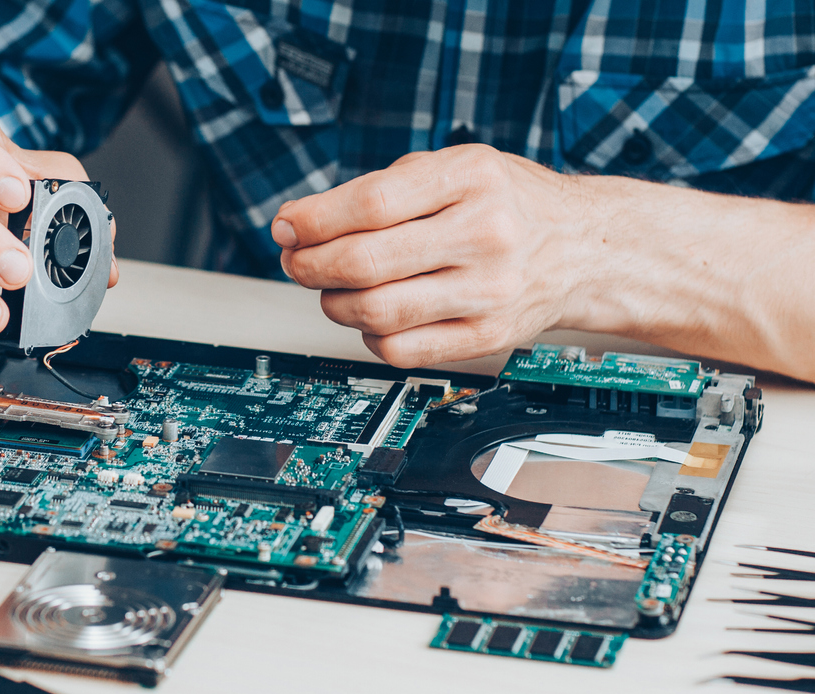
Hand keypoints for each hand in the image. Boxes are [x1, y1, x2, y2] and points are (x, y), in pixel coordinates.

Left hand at [271, 145, 596, 367]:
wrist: (583, 248)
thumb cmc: (503, 203)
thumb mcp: (453, 167)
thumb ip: (379, 190)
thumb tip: (296, 225)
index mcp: (471, 177)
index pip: (371, 204)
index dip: (313, 220)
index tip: (285, 227)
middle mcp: (486, 233)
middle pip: (365, 262)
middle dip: (310, 265)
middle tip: (295, 261)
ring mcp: (490, 291)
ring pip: (376, 312)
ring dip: (333, 303)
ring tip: (332, 289)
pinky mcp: (487, 337)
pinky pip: (400, 350)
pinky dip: (369, 336)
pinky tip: (372, 316)